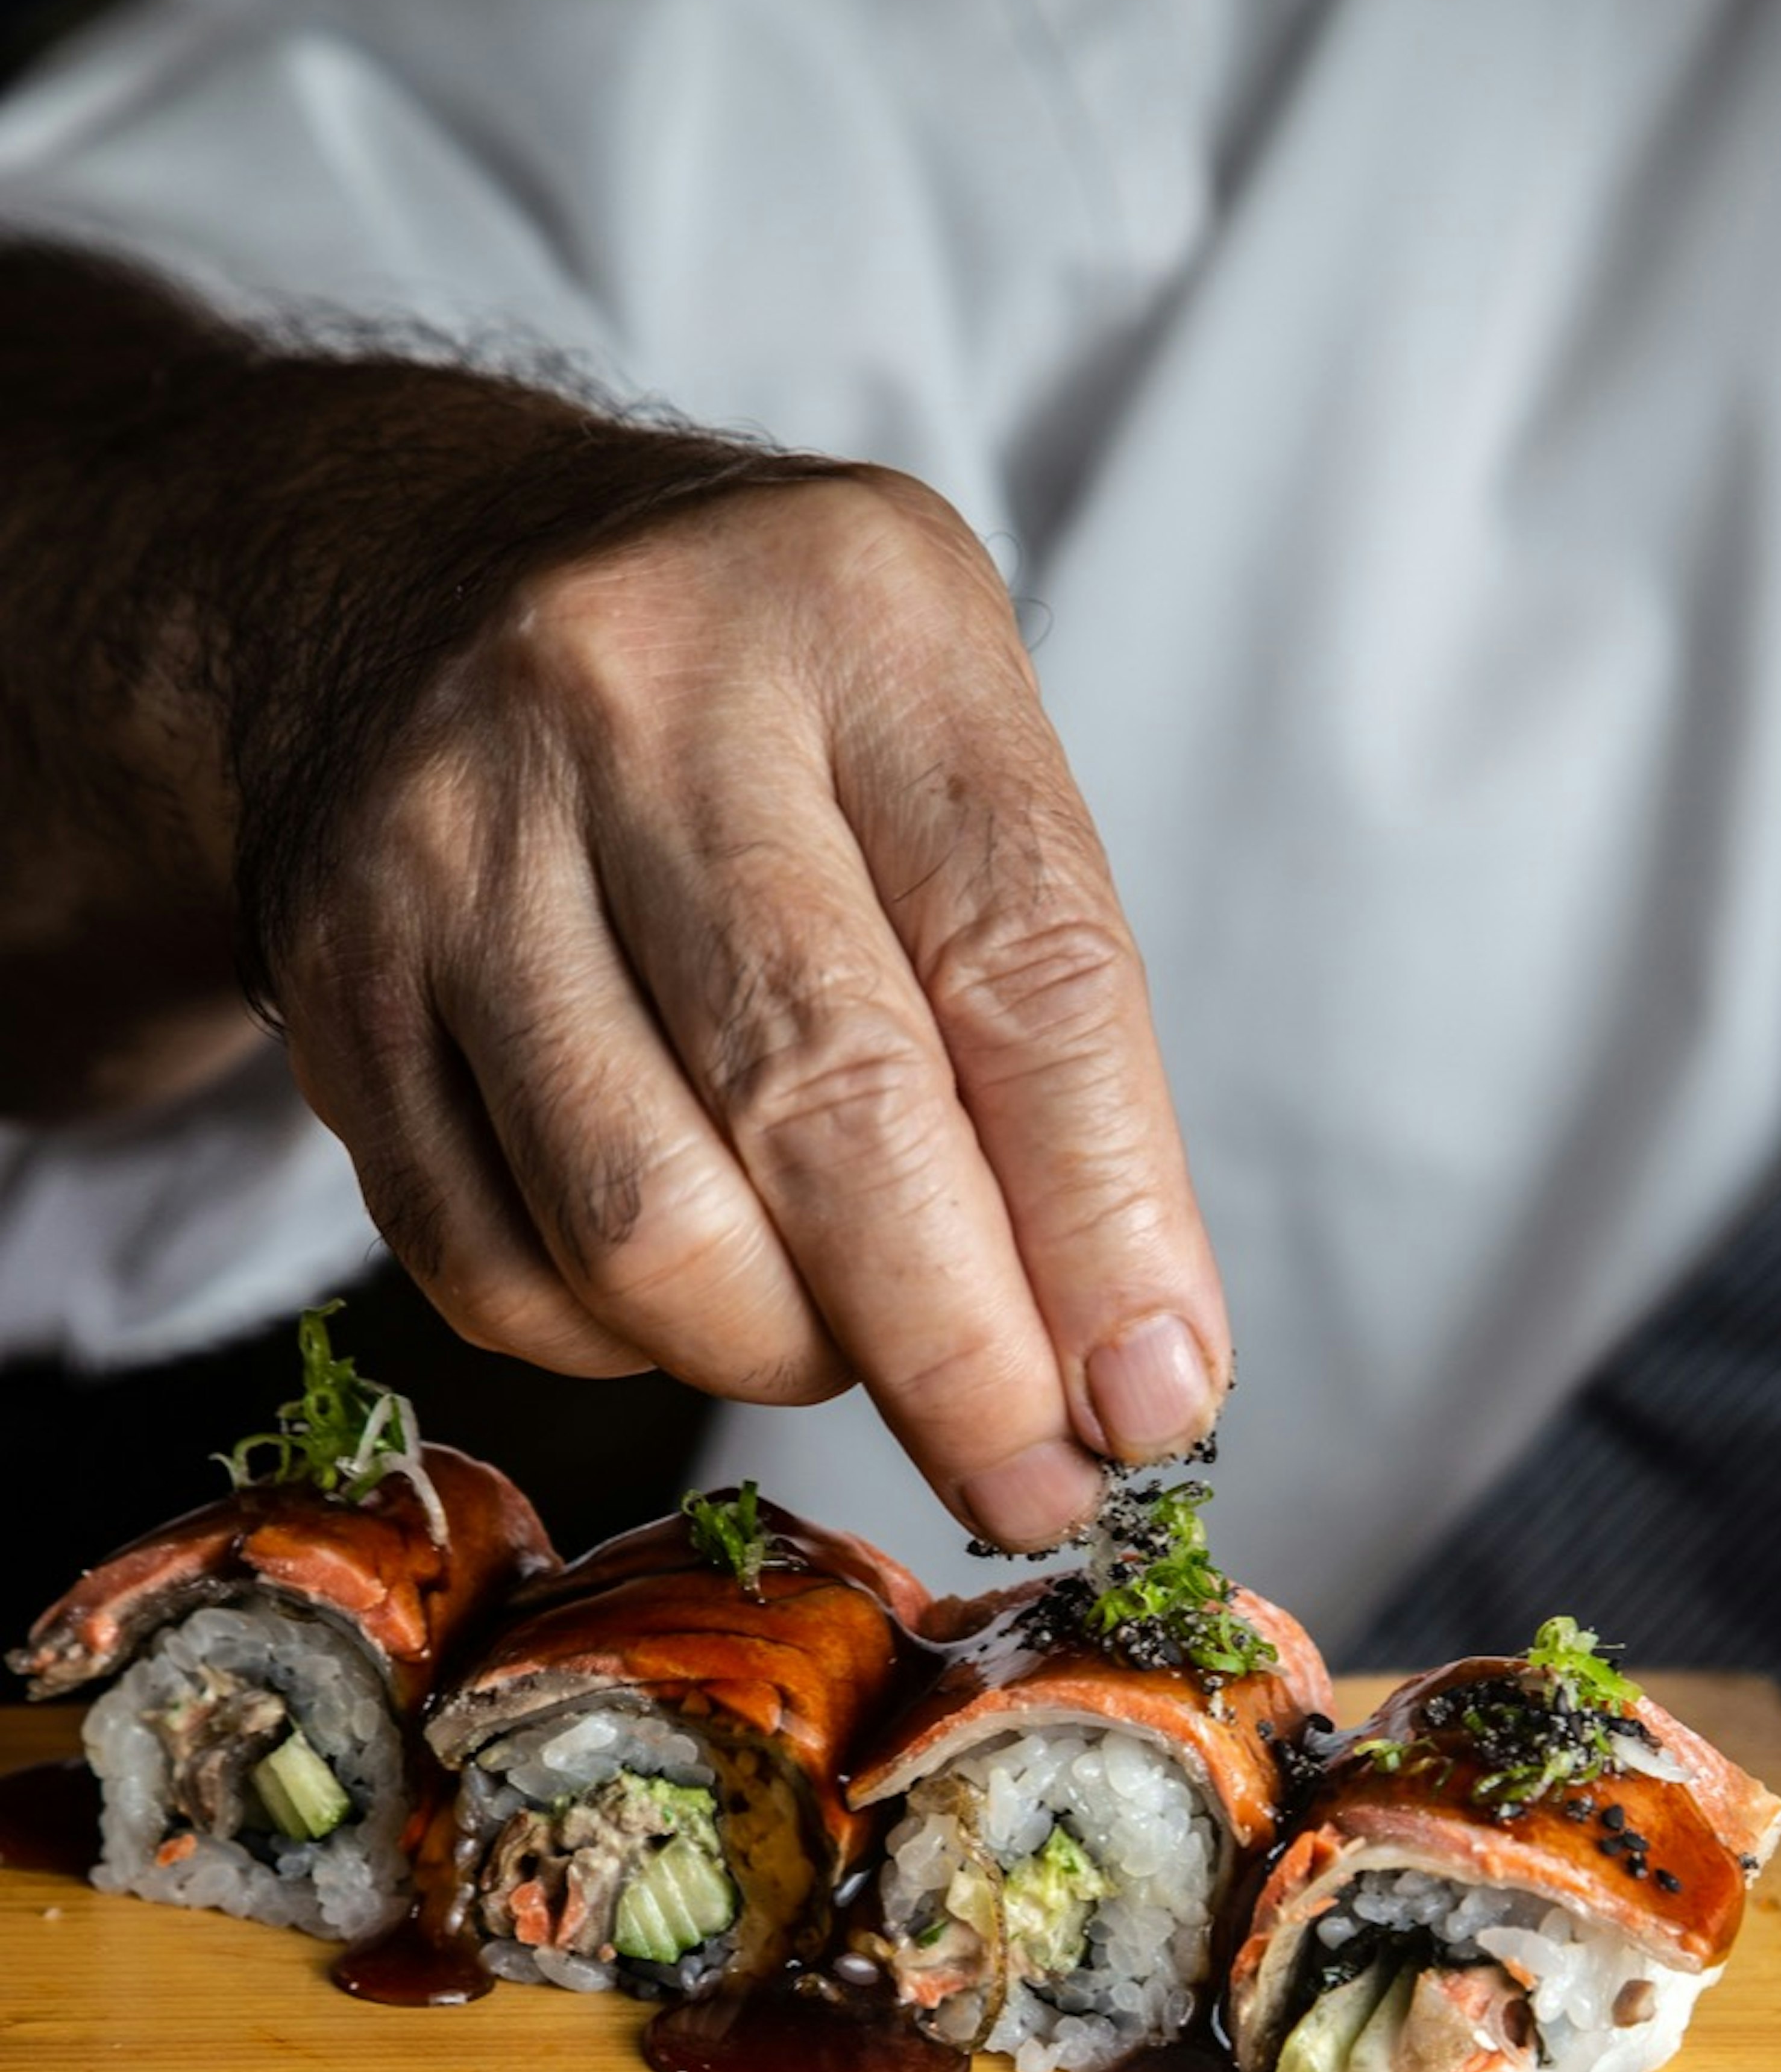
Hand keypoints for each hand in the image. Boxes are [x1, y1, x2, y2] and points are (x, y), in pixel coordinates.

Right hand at [279, 470, 1225, 1548]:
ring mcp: (454, 838)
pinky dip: (622, 1344)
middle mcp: (637, 700)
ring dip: (782, 1357)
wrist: (401, 586)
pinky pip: (493, 1267)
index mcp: (861, 620)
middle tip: (1033, 1485)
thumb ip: (1047, 1036)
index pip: (1024, 969)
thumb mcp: (941, 767)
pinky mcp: (334, 981)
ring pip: (640, 1225)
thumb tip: (1129, 1369)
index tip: (1155, 1402)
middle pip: (823, 1111)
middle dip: (955, 1355)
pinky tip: (687, 1299)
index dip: (1106, 1225)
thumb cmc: (754, 723)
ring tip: (851, 1350)